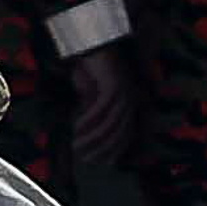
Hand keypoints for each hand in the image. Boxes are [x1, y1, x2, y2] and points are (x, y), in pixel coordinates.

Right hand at [62, 40, 140, 172]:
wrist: (91, 42)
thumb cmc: (90, 68)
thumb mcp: (90, 94)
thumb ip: (92, 112)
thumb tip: (87, 134)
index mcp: (129, 103)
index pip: (124, 135)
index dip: (112, 151)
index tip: (99, 163)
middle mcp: (130, 100)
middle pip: (118, 132)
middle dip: (101, 148)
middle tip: (85, 159)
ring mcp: (124, 92)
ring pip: (110, 123)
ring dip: (93, 137)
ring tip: (77, 146)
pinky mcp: (114, 85)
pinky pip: (101, 109)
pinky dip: (88, 120)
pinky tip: (76, 127)